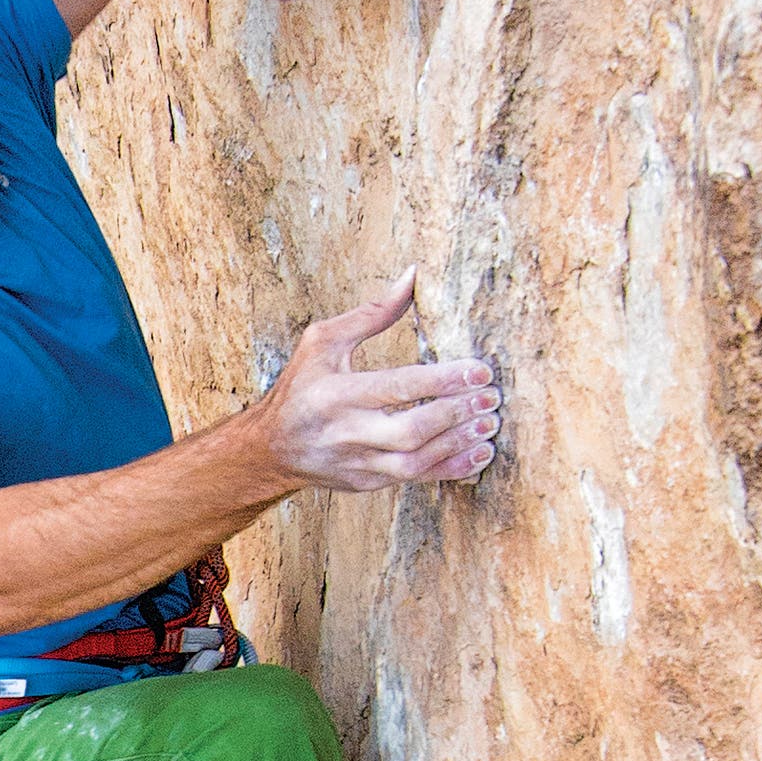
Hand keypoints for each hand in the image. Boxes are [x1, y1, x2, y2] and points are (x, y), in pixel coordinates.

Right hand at [264, 278, 500, 492]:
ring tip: (489, 424)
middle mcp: (346, 433)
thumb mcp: (322, 342)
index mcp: (335, 394)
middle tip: (491, 398)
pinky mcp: (367, 483)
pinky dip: (451, 468)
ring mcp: (357, 463)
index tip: (479, 370)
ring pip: (416, 462)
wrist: (270, 450)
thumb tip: (413, 276)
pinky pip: (416, 480)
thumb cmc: (300, 388)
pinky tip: (479, 453)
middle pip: (411, 430)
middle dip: (456, 414)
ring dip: (459, 444)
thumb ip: (371, 314)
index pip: (398, 387)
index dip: (443, 380)